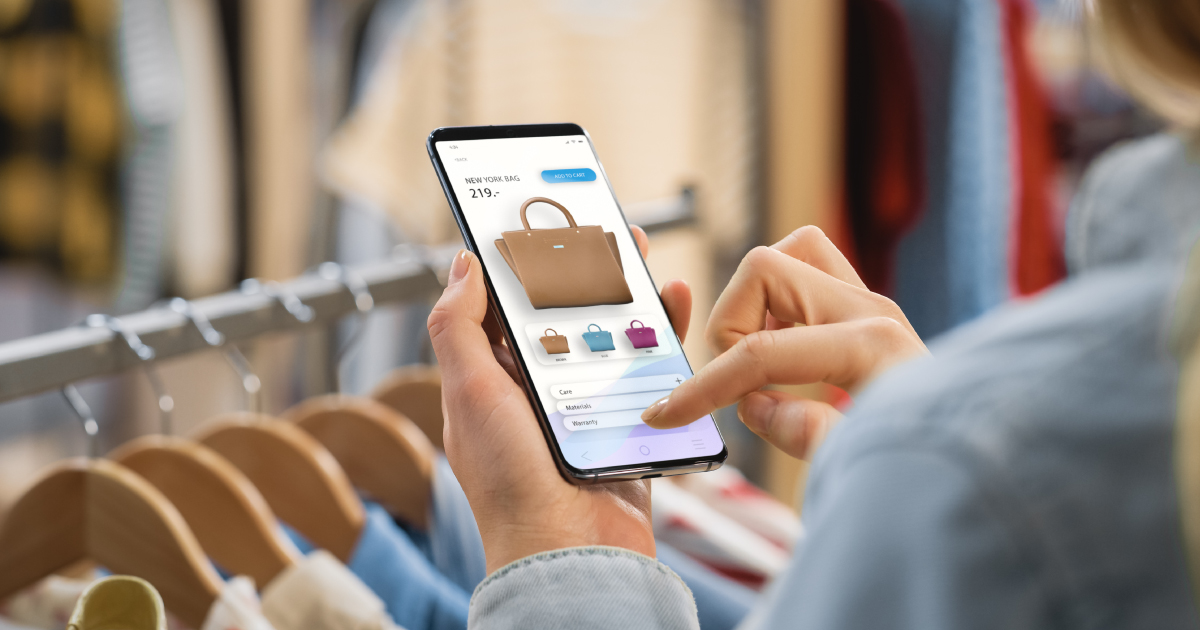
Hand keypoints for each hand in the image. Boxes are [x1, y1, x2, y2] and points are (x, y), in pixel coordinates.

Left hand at [428, 227, 692, 573]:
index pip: (507, 307)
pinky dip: (663, 336)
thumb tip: (461, 265)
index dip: (522, 264)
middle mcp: (538, 390)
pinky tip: (672, 304)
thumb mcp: (470, 392)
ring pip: (609, 335)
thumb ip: (459, 327)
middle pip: (565, 314)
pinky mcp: (627, 422)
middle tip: (602, 227)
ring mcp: (585, 406)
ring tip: (638, 253)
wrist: (569, 552)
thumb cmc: (510, 483)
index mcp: (494, 379)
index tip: (539, 222)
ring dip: (625, 292)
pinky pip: (648, 370)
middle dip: (583, 268)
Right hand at [640, 226, 927, 459]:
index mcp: (872, 348)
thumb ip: (808, 435)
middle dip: (730, 324)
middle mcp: (872, 311)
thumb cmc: (924, 476)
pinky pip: (810, 271)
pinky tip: (782, 359)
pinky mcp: (867, 312)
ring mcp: (871, 305)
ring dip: (756, 302)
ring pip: (792, 252)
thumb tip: (757, 404)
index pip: (760, 351)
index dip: (703, 386)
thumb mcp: (861, 472)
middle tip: (737, 385)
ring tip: (757, 364)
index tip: (664, 415)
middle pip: (765, 268)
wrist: (981, 470)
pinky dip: (779, 304)